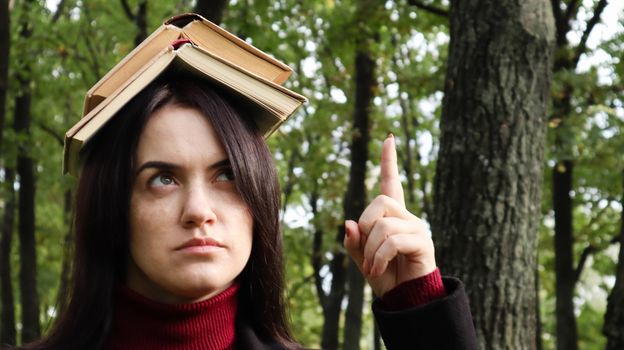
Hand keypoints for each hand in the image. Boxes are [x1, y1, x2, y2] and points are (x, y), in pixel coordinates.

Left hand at [343, 134, 436, 296]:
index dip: (389, 161)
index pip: (391, 182)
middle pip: (379, 202)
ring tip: (371, 267)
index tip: (388, 138)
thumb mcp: (362, 258)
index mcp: (392, 216)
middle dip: (365, 226)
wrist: (404, 300)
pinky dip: (378, 258)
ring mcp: (416, 228)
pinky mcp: (422, 243)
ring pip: (383, 225)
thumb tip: (349, 223)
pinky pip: (392, 241)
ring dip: (370, 250)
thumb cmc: (384, 277)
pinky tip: (376, 271)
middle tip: (365, 252)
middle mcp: (407, 217)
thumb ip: (354, 242)